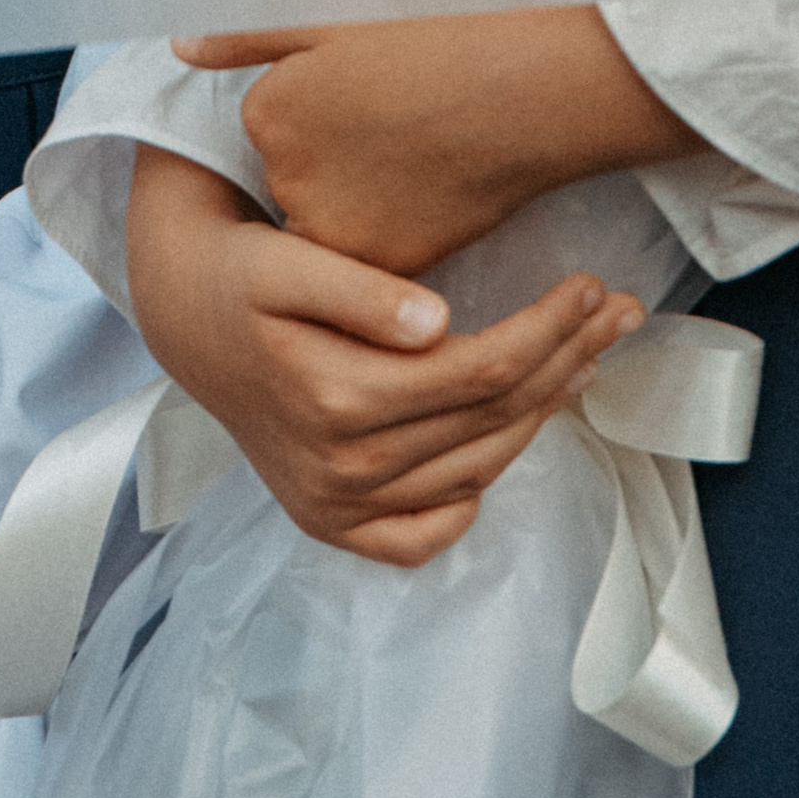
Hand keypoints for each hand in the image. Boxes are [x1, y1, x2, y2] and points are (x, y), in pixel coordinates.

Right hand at [123, 147, 641, 566]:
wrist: (181, 315)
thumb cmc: (241, 274)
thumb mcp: (286, 262)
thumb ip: (359, 292)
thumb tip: (438, 323)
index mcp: (334, 399)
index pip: (477, 373)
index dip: (545, 331)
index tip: (592, 286)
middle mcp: (339, 468)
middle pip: (489, 422)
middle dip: (565, 363)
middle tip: (616, 313)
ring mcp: (334, 506)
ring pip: (473, 470)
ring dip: (541, 416)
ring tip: (585, 360)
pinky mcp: (329, 522)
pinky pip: (421, 535)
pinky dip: (470, 499)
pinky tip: (503, 445)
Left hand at [175, 8, 691, 273]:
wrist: (532, 86)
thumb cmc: (439, 35)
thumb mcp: (335, 17)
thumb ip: (250, 35)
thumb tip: (178, 46)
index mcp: (269, 112)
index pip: (277, 130)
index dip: (327, 114)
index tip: (372, 95)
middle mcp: (288, 178)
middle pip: (300, 187)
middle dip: (338, 168)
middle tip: (402, 127)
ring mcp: (338, 231)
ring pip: (335, 230)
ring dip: (366, 206)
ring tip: (425, 156)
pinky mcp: (389, 270)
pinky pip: (377, 266)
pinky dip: (403, 235)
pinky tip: (440, 191)